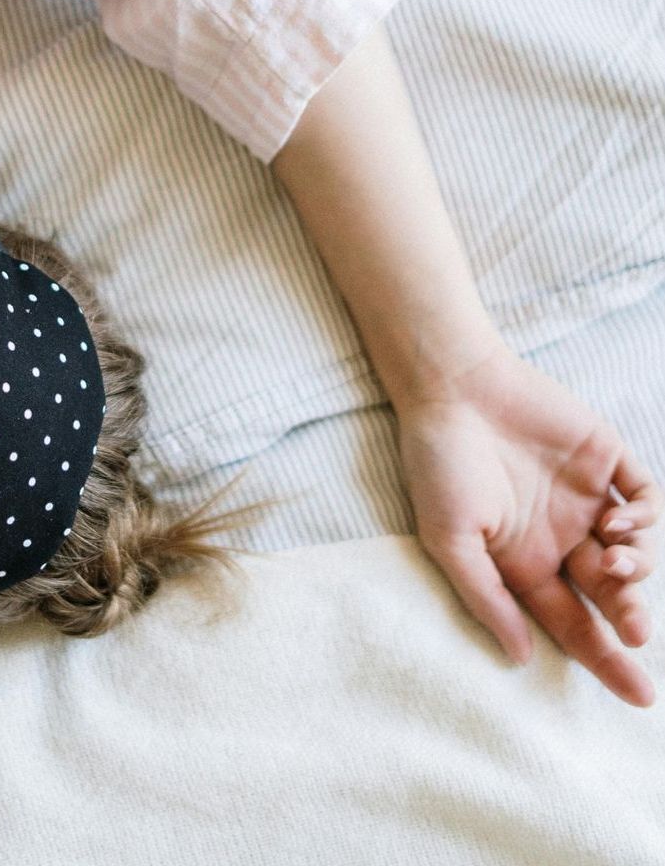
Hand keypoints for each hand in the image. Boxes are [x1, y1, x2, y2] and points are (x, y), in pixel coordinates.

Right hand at [394, 338, 661, 705]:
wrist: (452, 387)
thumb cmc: (438, 463)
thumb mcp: (448, 540)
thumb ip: (486, 597)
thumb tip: (522, 656)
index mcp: (522, 562)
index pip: (573, 623)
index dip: (605, 660)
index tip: (638, 695)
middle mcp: (560, 536)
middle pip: (611, 594)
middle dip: (630, 618)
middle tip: (636, 631)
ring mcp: (586, 497)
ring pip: (637, 550)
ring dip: (638, 569)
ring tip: (616, 564)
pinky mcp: (606, 458)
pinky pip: (647, 498)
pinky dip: (647, 520)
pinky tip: (619, 523)